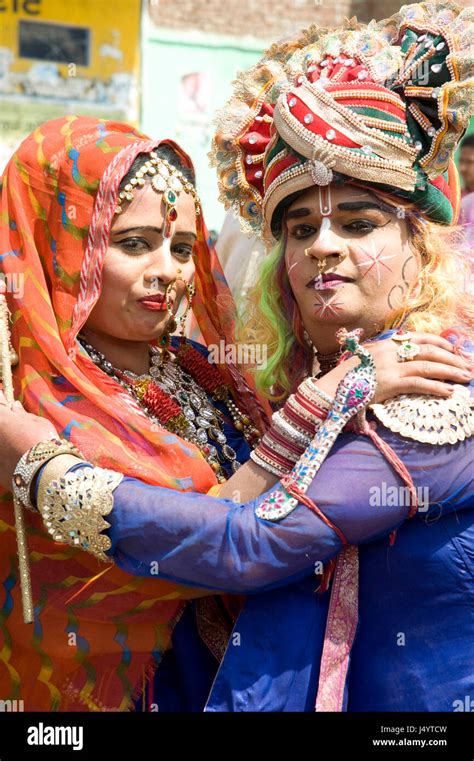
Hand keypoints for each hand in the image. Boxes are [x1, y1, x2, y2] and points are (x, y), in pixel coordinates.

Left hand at [0, 390, 57, 489]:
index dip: (3, 398)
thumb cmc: (44, 442)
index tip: (8, 401)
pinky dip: (4, 453)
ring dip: (5, 437)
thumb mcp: (38, 423)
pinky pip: (0, 455)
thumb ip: (21, 414)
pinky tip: (15, 457)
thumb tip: (14, 406)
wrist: (43, 474)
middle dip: (4, 420)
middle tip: (14, 424)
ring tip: (17, 443)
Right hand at [315, 332, 472, 404]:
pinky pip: (420, 384)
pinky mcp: (390, 383)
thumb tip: (400, 358)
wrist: (329, 390)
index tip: (455, 349)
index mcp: (384, 343)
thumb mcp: (364, 360)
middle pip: (429, 350)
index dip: (440, 343)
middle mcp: (389, 351)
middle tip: (467, 365)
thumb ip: (382, 356)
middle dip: (452, 357)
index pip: (418, 338)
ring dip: (450, 371)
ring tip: (465, 377)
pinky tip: (449, 392)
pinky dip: (436, 387)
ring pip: (428, 366)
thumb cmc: (344, 379)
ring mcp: (390, 366)